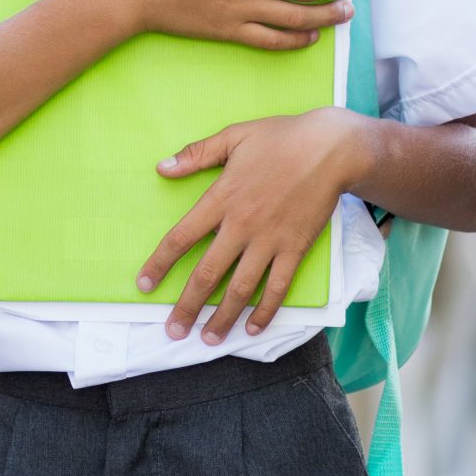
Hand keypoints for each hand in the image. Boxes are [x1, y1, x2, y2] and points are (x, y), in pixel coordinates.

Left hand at [138, 108, 369, 342]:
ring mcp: (269, 241)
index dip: (159, 264)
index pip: (181, 238)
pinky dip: (265, 311)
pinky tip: (252, 329)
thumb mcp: (234, 136)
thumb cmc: (281, 138)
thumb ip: (196, 154)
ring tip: (208, 339)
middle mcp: (241, 225)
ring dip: (222, 317)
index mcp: (222, 198)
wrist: (331, 148)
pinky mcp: (295, 249)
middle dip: (186, 306)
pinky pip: (277, 287)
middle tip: (173, 330)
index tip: (144, 285)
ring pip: (240, 288)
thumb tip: (162, 167)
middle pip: (207, 274)